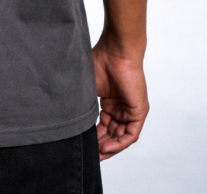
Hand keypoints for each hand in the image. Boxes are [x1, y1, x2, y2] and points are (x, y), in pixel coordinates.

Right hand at [93, 38, 148, 160]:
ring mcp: (131, 109)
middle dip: (101, 146)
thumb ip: (82, 104)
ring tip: (97, 154)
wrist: (116, 50)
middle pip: (112, 133)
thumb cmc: (100, 61)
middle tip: (89, 154)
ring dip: (110, 147)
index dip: (93, 137)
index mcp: (110, 101)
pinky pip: (131, 134)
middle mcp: (121, 107)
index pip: (103, 126)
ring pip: (121, 136)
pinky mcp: (139, 110)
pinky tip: (106, 148)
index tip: (82, 145)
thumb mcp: (87, 88)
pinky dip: (119, 143)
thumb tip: (67, 119)